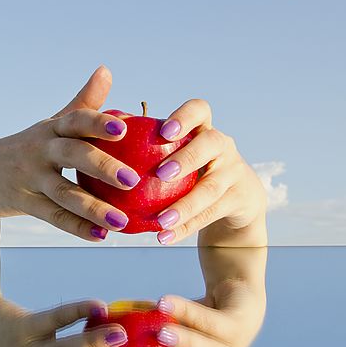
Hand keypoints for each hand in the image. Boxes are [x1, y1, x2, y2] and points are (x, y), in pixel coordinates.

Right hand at [0, 66, 140, 245]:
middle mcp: (40, 150)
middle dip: (102, 166)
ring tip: (122, 222)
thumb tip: (106, 69)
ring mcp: (30, 178)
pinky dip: (77, 228)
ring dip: (94, 208)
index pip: (76, 120)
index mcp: (51, 129)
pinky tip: (101, 237)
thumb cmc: (30, 147)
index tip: (124, 128)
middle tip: (133, 179)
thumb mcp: (52, 124)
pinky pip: (53, 216)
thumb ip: (83, 102)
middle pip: (72, 155)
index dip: (98, 123)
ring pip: (64, 193)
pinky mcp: (24, 202)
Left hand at [152, 99, 266, 245]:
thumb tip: (105, 125)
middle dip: (186, 157)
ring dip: (185, 205)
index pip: (199, 110)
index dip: (184, 117)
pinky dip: (186, 227)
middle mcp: (223, 146)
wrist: (236, 199)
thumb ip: (144, 140)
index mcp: (203, 129)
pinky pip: (210, 215)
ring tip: (161, 220)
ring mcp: (234, 172)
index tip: (164, 131)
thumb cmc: (190, 170)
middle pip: (211, 144)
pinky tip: (163, 236)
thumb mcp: (175, 153)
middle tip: (161, 174)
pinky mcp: (240, 199)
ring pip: (211, 188)